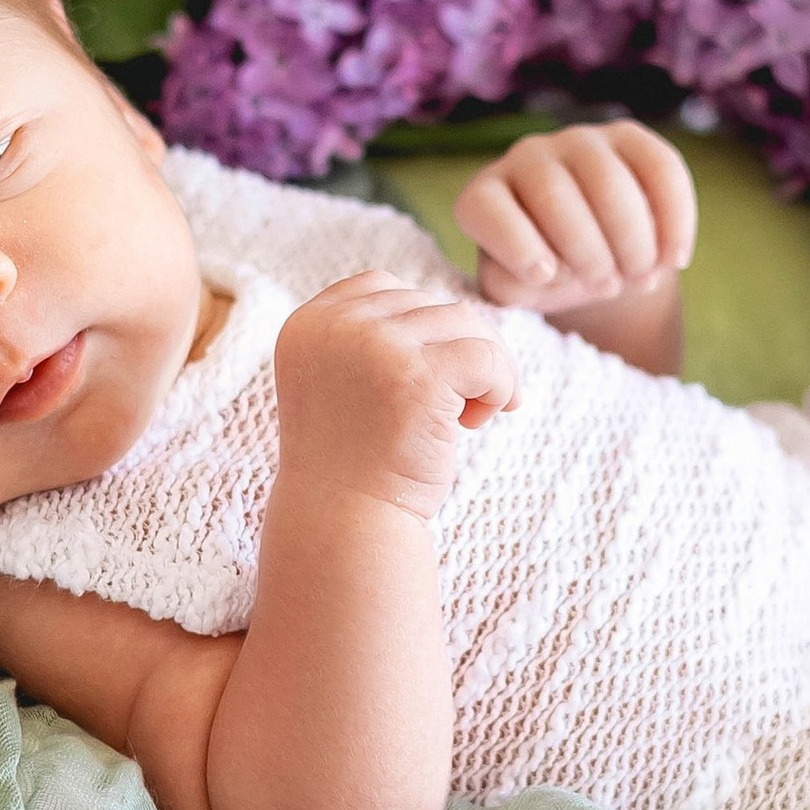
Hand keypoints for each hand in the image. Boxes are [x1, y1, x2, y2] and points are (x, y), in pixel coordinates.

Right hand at [273, 270, 519, 520]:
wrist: (343, 522)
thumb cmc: (352, 461)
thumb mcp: (343, 384)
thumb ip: (371, 340)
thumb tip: (457, 315)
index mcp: (308, 324)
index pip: (382, 287)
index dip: (418, 328)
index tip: (424, 378)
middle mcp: (336, 326)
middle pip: (429, 304)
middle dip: (456, 350)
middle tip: (459, 406)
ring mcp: (376, 347)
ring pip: (464, 324)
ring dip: (483, 369)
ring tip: (470, 417)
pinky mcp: (418, 376)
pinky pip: (487, 356)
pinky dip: (501, 385)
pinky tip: (483, 420)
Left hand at [452, 122, 694, 371]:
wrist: (596, 258)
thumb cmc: (549, 275)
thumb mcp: (520, 291)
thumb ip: (512, 285)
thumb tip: (543, 268)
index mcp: (486, 197)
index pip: (486, 207)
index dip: (516, 244)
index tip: (547, 278)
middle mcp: (526, 158)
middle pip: (554, 195)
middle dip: (587, 252)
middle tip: (606, 286)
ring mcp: (578, 142)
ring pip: (607, 181)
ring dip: (631, 240)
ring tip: (639, 278)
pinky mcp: (628, 138)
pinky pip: (658, 167)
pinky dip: (673, 218)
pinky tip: (674, 258)